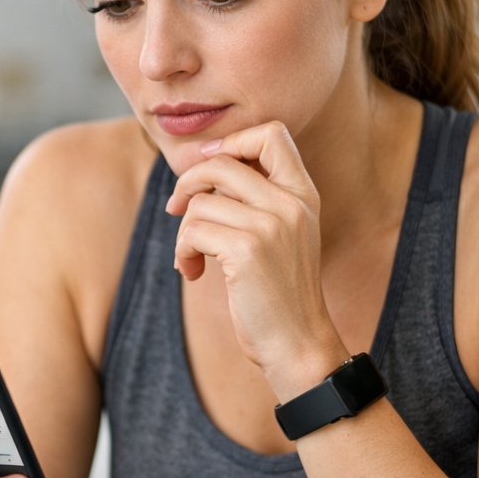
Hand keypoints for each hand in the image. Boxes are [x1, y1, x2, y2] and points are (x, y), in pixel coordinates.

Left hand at [164, 121, 345, 385]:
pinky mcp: (247, 249)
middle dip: (188, 184)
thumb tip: (202, 166)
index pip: (271, 134)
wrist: (297, 344)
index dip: (231, 142)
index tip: (209, 167)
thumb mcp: (280, 236)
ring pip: (200, 202)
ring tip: (192, 258)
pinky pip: (193, 231)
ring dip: (185, 232)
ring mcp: (271, 224)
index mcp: (302, 195)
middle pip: (222, 163)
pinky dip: (183, 252)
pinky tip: (192, 272)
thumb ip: (256, 199)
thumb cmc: (278, 293)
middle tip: (176, 209)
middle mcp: (291, 203)